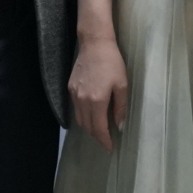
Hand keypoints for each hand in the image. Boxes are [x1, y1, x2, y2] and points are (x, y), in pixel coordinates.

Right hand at [69, 34, 127, 149]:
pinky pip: (76, 109)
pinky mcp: (70, 88)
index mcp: (97, 101)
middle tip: (106, 139)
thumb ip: (120, 107)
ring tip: (99, 129)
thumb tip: (119, 126)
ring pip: (79, 119)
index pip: (99, 128)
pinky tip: (91, 114)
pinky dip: (83, 116)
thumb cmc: (112, 63)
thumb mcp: (122, 85)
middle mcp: (82, 101)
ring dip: (89, 127)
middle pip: (87, 127)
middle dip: (97, 136)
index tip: (110, 148)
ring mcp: (74, 94)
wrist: (94, 44)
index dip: (104, 140)